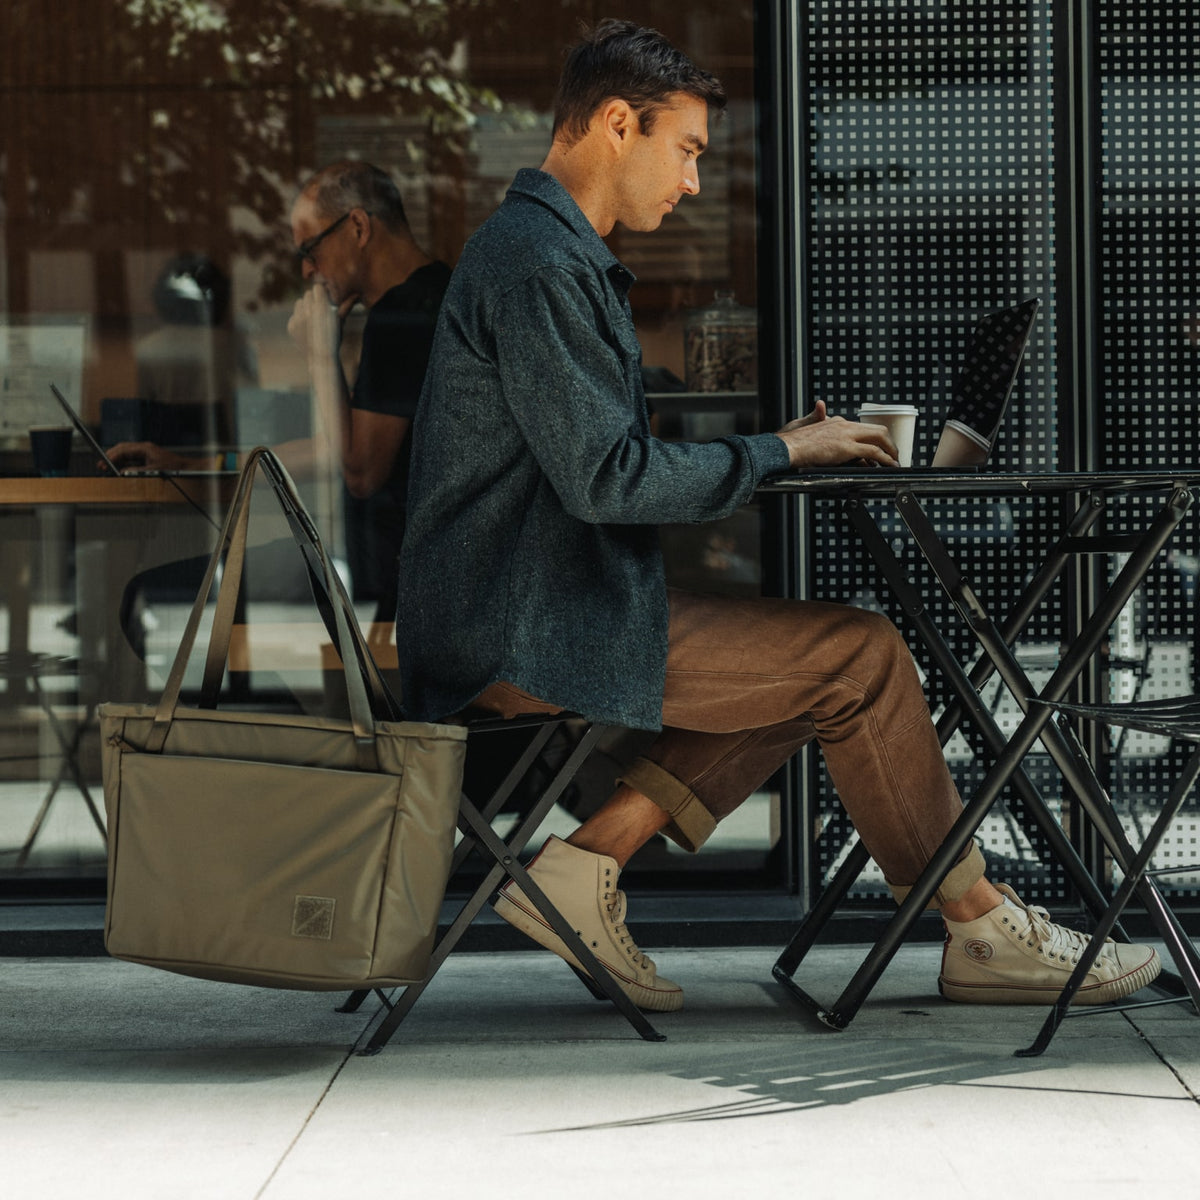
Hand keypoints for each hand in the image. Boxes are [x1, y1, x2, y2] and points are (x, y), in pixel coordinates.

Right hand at [104, 441, 192, 472]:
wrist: (185, 468)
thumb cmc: (173, 467)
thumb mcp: (153, 471)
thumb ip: (136, 472)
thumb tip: (122, 473)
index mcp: (145, 448)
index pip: (123, 449)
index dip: (112, 455)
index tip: (104, 461)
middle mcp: (144, 448)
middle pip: (122, 449)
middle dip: (111, 456)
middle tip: (101, 465)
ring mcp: (145, 453)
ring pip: (125, 454)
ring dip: (116, 460)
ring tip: (107, 467)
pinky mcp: (146, 458)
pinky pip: (131, 459)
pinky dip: (123, 464)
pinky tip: (118, 470)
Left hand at [287, 285, 343, 361]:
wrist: (322, 358)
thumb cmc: (335, 339)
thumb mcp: (341, 322)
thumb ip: (345, 306)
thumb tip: (355, 295)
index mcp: (321, 308)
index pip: (317, 288)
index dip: (322, 292)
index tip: (325, 298)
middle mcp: (308, 311)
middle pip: (307, 294)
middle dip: (314, 299)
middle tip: (319, 309)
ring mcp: (298, 319)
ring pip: (299, 302)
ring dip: (305, 307)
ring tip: (313, 317)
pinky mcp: (291, 326)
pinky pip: (294, 315)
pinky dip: (300, 318)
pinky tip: (307, 328)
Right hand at [775, 400, 897, 469]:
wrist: (786, 447)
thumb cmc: (791, 441)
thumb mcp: (804, 423)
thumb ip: (816, 416)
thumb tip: (821, 405)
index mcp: (835, 421)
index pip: (860, 428)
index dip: (871, 439)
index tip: (876, 447)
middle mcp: (843, 425)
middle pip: (876, 429)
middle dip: (889, 442)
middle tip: (893, 453)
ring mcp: (846, 435)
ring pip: (879, 438)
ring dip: (891, 450)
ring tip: (895, 460)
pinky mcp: (846, 448)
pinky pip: (873, 451)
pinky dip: (885, 458)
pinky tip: (889, 464)